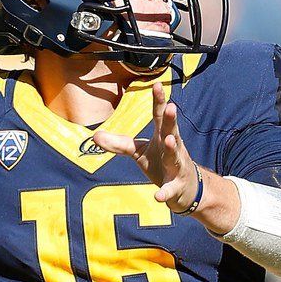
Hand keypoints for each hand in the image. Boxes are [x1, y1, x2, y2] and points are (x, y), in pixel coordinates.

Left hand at [93, 82, 199, 212]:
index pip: (160, 116)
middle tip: (171, 107)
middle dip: (171, 120)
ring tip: (168, 139)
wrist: (186, 189)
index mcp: (163, 136)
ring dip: (172, 148)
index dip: (159, 101)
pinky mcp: (177, 187)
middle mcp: (173, 148)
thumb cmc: (161, 163)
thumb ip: (119, 143)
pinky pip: (171, 190)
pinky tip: (158, 197)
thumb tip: (94, 135)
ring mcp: (177, 167)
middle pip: (172, 131)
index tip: (157, 84)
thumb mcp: (139, 152)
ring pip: (175, 156)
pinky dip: (165, 193)